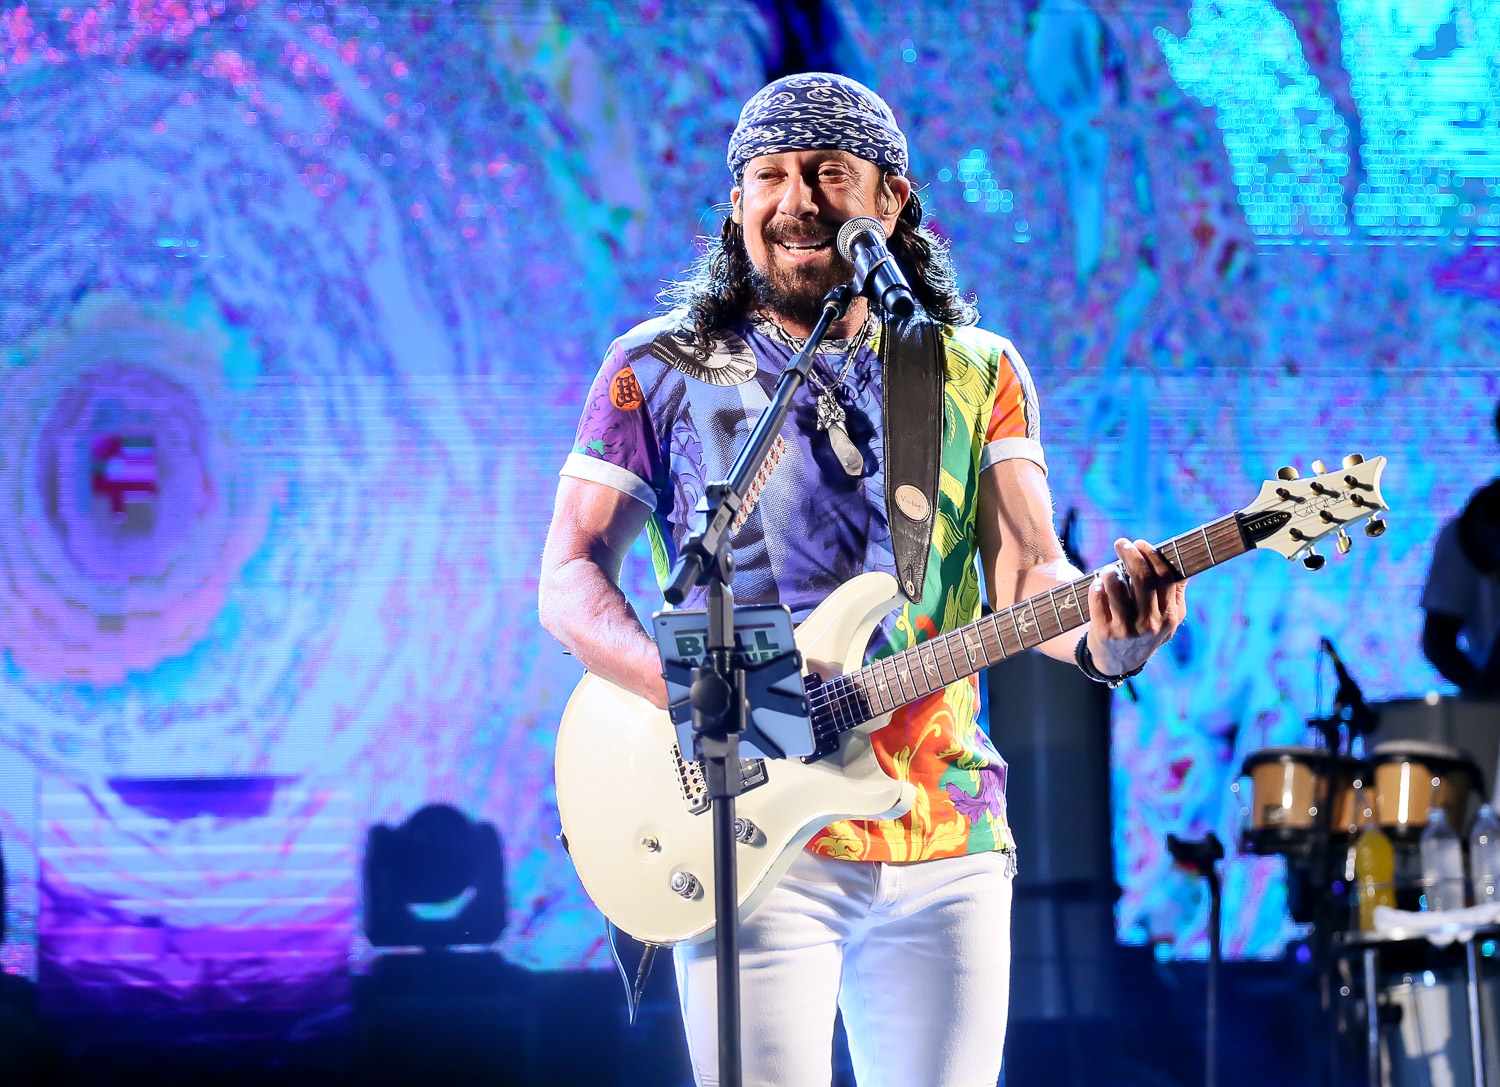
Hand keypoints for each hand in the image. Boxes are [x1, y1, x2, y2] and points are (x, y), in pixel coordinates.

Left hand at [1087, 538, 1187, 677]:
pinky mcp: (1106, 633)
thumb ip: (1175, 592)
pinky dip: (1097, 586)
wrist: (1119, 663)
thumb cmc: (1145, 630)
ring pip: (1118, 587)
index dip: (1152, 555)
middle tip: (1121, 543)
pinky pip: (1098, 600)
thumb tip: (1181, 561)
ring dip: (1111, 571)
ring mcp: (1128, 630)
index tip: (1140, 543)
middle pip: (1143, 578)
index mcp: (1171, 615)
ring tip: (1108, 569)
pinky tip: (1098, 584)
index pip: (1166, 577)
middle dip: (1131, 554)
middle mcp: (1151, 623)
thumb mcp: (1167, 618)